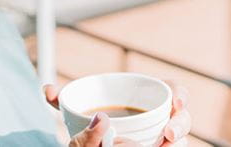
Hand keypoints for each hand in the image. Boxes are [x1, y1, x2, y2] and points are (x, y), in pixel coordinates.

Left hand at [44, 81, 190, 146]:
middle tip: (168, 134)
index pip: (174, 91)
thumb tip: (48, 91)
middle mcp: (160, 118)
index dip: (180, 94)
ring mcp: (161, 139)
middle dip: (181, 124)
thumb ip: (63, 101)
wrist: (96, 144)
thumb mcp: (78, 111)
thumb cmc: (92, 121)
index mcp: (147, 97)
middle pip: (182, 118)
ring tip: (164, 146)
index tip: (176, 101)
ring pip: (180, 141)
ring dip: (178, 143)